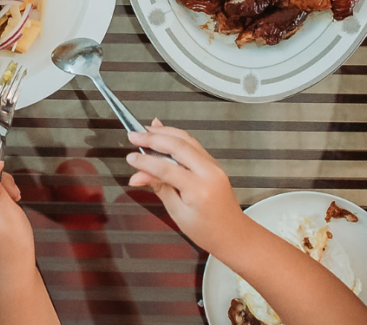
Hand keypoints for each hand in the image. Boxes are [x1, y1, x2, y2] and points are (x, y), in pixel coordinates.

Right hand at [125, 119, 244, 254]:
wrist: (235, 236)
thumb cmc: (209, 231)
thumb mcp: (178, 213)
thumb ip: (159, 188)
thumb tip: (139, 175)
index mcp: (199, 190)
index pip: (166, 168)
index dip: (145, 161)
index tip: (131, 158)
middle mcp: (209, 173)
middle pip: (177, 145)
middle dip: (152, 138)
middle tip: (134, 136)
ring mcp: (213, 165)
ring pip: (185, 139)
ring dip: (163, 132)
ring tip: (144, 130)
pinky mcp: (213, 162)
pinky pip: (192, 143)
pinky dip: (175, 136)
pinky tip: (163, 132)